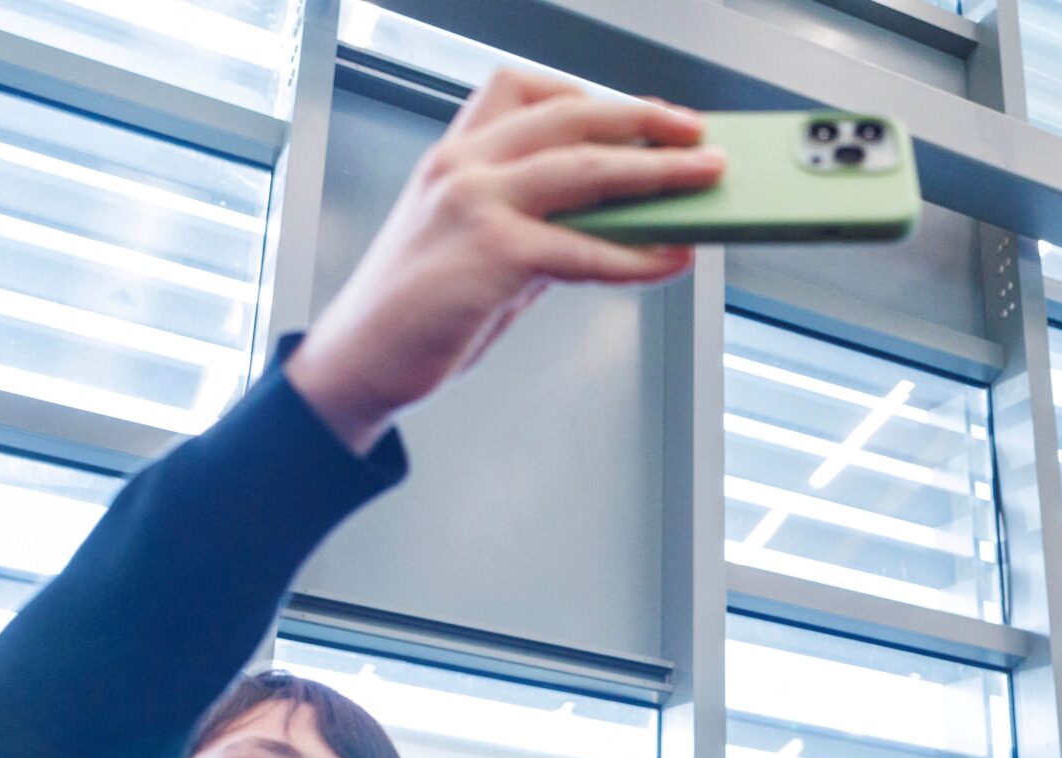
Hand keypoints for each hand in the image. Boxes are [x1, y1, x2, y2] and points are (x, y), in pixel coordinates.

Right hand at [284, 70, 724, 454]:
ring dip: (658, 173)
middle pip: (571, 117)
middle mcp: (462, 164)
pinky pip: (584, 248)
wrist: (357, 363)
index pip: (523, 90)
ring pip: (587, 170)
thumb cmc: (414, 310)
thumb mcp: (472, 245)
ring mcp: (475, 202)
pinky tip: (668, 261)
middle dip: (644, 120)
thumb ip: (534, 223)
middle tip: (695, 134)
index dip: (589, 97)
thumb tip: (612, 224)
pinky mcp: (493, 252)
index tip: (637, 114)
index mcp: (453, 155)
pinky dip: (636, 256)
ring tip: (705, 179)